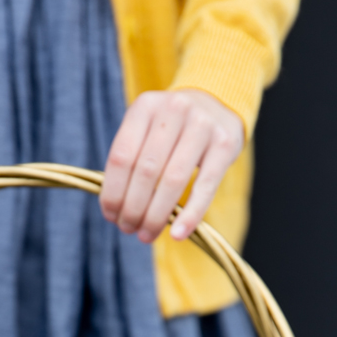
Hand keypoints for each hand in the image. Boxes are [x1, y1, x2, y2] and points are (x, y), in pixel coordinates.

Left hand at [100, 89, 243, 243]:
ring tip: (147, 234)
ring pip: (173, 180)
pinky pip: (205, 186)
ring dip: (156, 215)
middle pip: (146, 171)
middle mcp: (173, 110)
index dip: (112, 193)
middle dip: (133, 208)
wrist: (217, 102)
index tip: (110, 216)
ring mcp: (202, 125)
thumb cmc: (173, 127)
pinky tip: (178, 234)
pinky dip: (191, 215)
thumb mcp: (147, 129)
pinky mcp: (225, 143)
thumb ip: (131, 160)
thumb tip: (115, 210)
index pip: (121, 157)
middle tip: (128, 229)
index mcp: (145, 107)